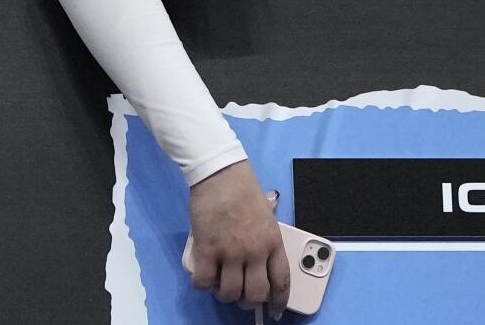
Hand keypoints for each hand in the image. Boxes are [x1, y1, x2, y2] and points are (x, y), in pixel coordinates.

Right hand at [184, 162, 289, 306]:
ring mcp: (231, 252)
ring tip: (220, 287)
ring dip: (225, 295)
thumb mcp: (267, 216)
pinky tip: (203, 278)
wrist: (221, 173)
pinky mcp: (207, 249)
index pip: (281, 282)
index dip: (278, 301)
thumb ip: (265, 239)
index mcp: (273, 243)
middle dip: (248, 302)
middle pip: (256, 294)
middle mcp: (255, 252)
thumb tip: (260, 256)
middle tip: (241, 297)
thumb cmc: (243, 190)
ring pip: (231, 292)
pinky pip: (205, 281)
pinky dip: (203, 284)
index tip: (273, 310)